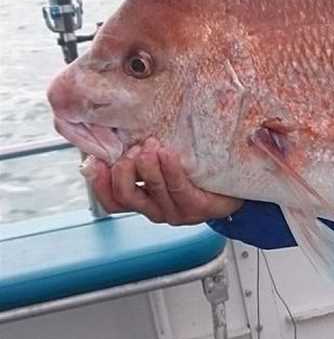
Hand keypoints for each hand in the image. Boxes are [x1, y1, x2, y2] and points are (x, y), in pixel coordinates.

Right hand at [82, 138, 242, 224]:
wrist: (235, 184)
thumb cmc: (195, 169)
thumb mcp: (162, 159)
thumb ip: (140, 151)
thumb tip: (114, 127)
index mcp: (144, 199)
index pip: (112, 200)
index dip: (99, 184)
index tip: (93, 162)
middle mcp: (156, 208)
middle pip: (127, 196)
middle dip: (124, 171)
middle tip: (133, 150)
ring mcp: (177, 211)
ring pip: (153, 193)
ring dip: (148, 168)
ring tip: (150, 146)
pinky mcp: (198, 209)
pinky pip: (179, 190)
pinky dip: (171, 170)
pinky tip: (168, 154)